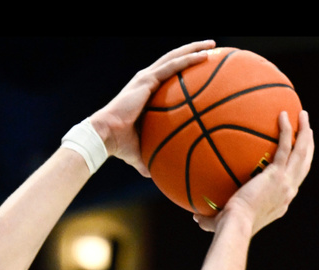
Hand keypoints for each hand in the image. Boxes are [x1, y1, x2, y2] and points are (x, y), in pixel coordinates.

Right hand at [89, 40, 214, 176]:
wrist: (105, 136)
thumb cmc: (120, 145)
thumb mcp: (140, 152)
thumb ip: (150, 159)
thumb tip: (157, 176)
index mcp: (145, 93)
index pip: (167, 76)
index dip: (182, 69)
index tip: (201, 68)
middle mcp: (145, 81)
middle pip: (173, 61)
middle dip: (192, 52)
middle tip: (212, 49)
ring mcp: (146, 79)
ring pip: (175, 57)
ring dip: (194, 49)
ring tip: (213, 45)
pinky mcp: (146, 80)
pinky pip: (172, 66)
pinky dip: (189, 59)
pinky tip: (205, 56)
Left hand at [194, 110, 313, 233]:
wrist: (236, 225)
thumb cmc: (227, 228)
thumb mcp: (221, 222)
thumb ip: (209, 218)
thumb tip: (194, 216)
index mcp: (280, 202)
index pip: (292, 182)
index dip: (296, 168)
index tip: (294, 157)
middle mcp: (287, 192)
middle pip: (304, 164)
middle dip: (307, 145)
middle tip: (307, 130)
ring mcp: (286, 182)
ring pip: (302, 152)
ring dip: (305, 132)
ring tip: (303, 115)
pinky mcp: (278, 174)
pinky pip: (285, 146)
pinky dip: (286, 130)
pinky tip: (283, 114)